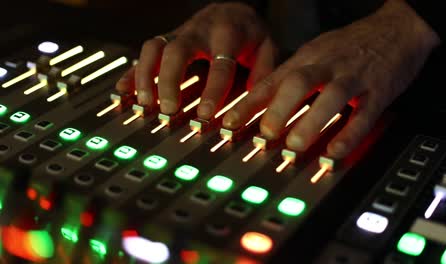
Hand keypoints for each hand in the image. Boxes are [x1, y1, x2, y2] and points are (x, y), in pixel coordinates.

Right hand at [116, 2, 276, 119]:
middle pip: (177, 51)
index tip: (205, 114)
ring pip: (154, 48)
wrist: (232, 10)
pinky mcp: (166, 40)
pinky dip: (133, 72)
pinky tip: (124, 90)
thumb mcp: (266, 47)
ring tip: (146, 103)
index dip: (212, 90)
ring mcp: (178, 34)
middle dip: (170, 81)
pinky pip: (144, 54)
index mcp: (227, 34)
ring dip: (146, 76)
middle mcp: (198, 31)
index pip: (219, 64)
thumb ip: (263, 72)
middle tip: (169, 110)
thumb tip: (255, 100)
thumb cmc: (248, 33)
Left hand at [223, 0, 439, 158]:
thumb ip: (290, 77)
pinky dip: (349, 134)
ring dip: (310, 121)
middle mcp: (326, 65)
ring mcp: (353, 77)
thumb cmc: (350, 46)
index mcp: (306, 58)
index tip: (229, 123)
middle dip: (278, 110)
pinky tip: (335, 150)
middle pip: (298, 83)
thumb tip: (261, 103)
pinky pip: (364, 114)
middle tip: (265, 135)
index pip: (272, 80)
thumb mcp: (315, 54)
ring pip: (330, 96)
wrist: (397, 27)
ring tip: (294, 146)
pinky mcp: (378, 91)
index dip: (249, 103)